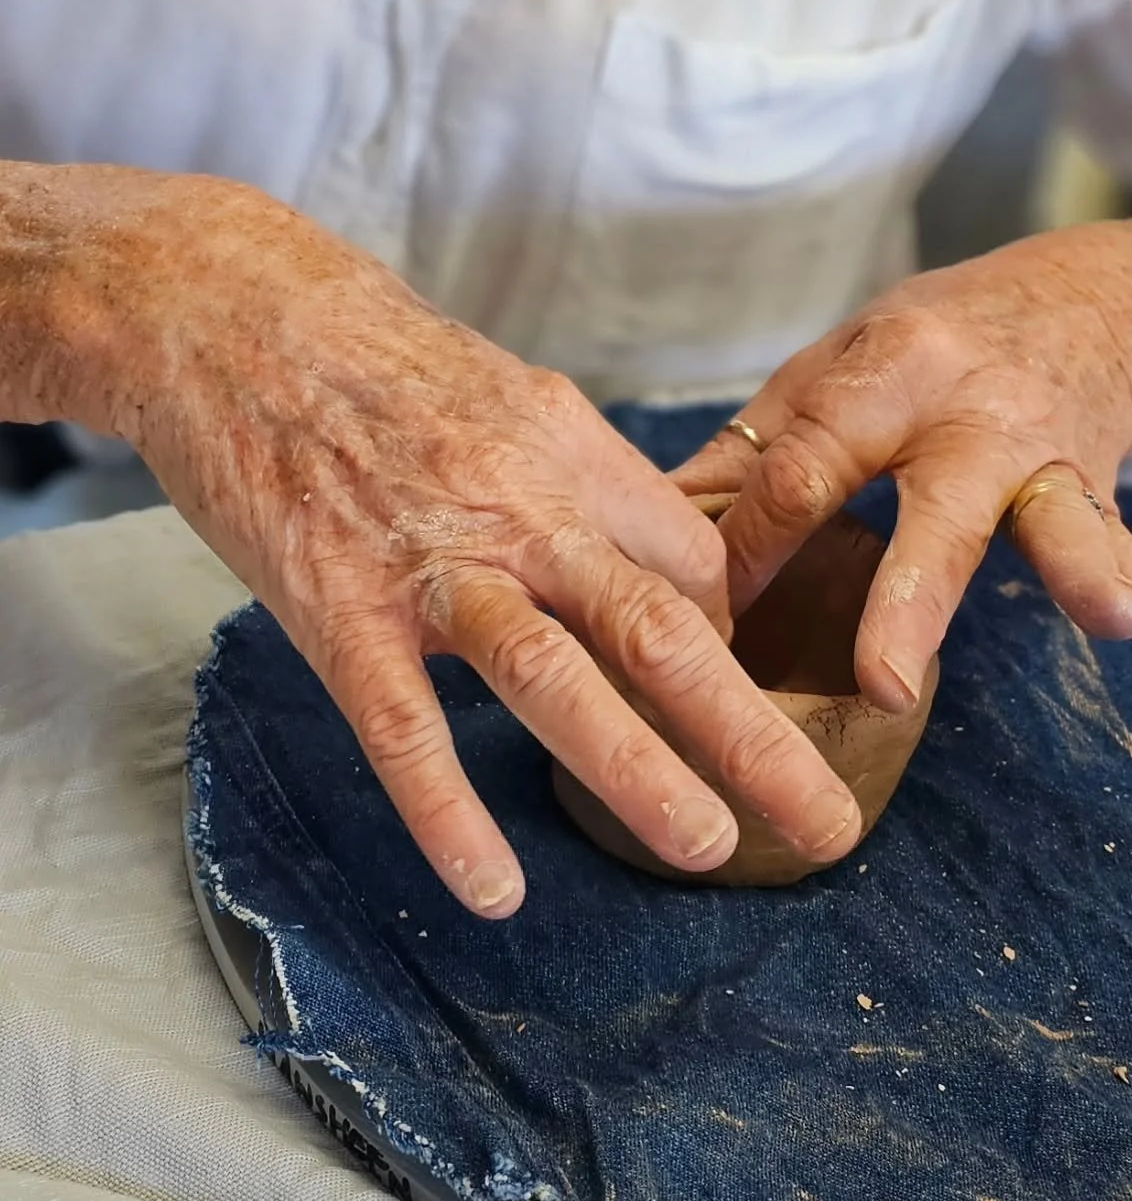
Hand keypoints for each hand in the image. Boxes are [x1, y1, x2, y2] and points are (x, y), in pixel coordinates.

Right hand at [66, 173, 862, 912]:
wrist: (235, 310)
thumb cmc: (377, 358)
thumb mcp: (510, 394)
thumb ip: (584, 480)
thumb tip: (651, 560)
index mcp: (572, 455)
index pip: (690, 568)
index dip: (729, 645)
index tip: (738, 707)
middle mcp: (522, 510)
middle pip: (662, 630)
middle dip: (754, 734)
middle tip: (827, 822)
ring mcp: (430, 562)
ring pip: (553, 677)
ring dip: (638, 769)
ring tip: (708, 848)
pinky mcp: (336, 607)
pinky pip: (403, 725)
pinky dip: (449, 813)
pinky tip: (494, 890)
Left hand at [674, 224, 1131, 712]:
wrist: (1088, 296)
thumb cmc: (935, 342)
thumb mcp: (839, 365)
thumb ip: (759, 446)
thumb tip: (654, 526)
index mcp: (889, 367)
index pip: (808, 464)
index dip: (752, 544)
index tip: (707, 617)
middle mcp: (972, 408)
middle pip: (935, 505)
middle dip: (909, 595)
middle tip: (885, 682)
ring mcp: (1047, 452)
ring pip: (1059, 517)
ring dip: (1084, 570)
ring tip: (1117, 620)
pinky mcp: (1100, 488)